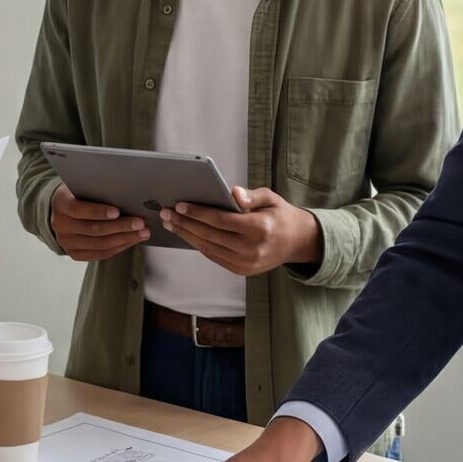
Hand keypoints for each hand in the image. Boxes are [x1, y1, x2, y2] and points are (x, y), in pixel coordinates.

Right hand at [50, 182, 148, 261]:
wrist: (64, 209)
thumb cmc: (79, 194)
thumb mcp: (83, 186)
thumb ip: (97, 190)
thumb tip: (125, 195)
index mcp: (61, 204)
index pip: (78, 209)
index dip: (98, 211)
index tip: (117, 211)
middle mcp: (61, 225)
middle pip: (93, 229)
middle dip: (121, 226)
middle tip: (140, 223)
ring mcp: (67, 242)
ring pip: (100, 244)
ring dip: (124, 239)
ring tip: (141, 233)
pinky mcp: (75, 253)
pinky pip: (101, 254)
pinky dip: (119, 247)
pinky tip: (131, 240)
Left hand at [159, 187, 320, 277]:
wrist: (296, 242)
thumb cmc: (280, 215)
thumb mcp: (270, 198)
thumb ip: (250, 195)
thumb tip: (232, 192)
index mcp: (259, 228)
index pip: (221, 220)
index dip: (198, 213)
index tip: (180, 205)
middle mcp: (252, 249)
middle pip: (210, 235)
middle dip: (185, 223)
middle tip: (166, 213)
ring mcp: (246, 263)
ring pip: (208, 248)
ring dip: (186, 235)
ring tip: (170, 223)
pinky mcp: (241, 270)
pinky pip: (214, 256)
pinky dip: (198, 244)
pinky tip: (186, 233)